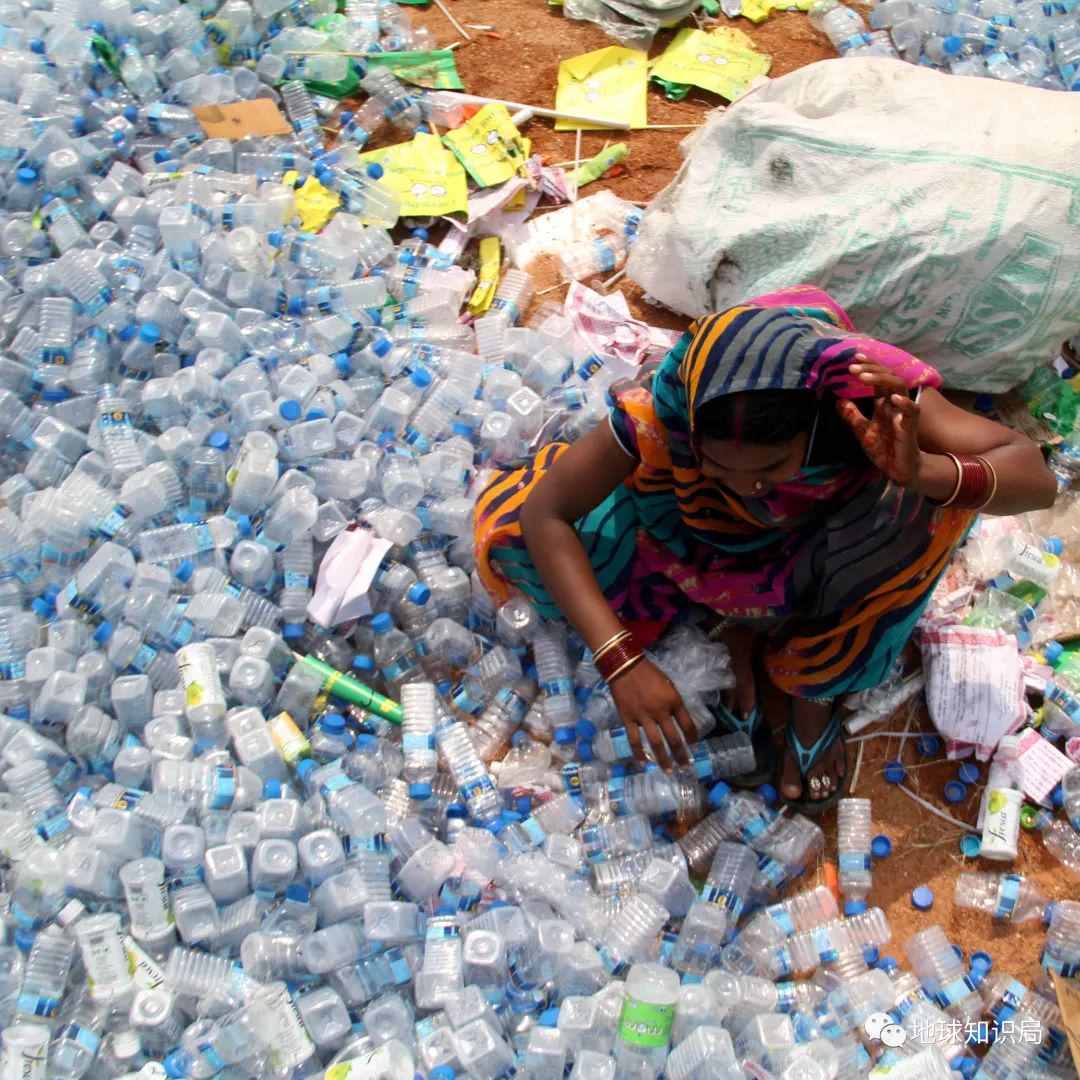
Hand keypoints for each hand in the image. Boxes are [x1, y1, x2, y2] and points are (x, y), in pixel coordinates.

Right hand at [608, 657, 695, 769]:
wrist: (625, 666)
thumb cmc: (649, 674)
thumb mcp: (668, 685)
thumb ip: (674, 703)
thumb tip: (678, 722)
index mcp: (674, 701)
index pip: (688, 724)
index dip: (693, 737)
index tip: (694, 746)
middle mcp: (661, 711)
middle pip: (674, 738)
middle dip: (681, 754)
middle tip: (686, 766)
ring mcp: (643, 716)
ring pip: (656, 743)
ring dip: (664, 759)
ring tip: (670, 770)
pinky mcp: (628, 718)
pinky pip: (634, 739)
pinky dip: (639, 753)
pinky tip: (643, 763)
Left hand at [836, 358, 920, 484]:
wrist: (898, 470)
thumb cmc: (884, 449)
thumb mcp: (862, 431)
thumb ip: (852, 416)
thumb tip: (838, 401)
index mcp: (884, 403)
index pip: (879, 379)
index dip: (869, 367)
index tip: (854, 358)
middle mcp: (895, 404)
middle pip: (888, 377)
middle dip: (872, 369)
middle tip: (853, 367)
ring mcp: (903, 413)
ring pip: (899, 388)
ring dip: (882, 379)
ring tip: (864, 376)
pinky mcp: (910, 427)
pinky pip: (912, 411)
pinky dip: (904, 403)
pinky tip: (892, 397)